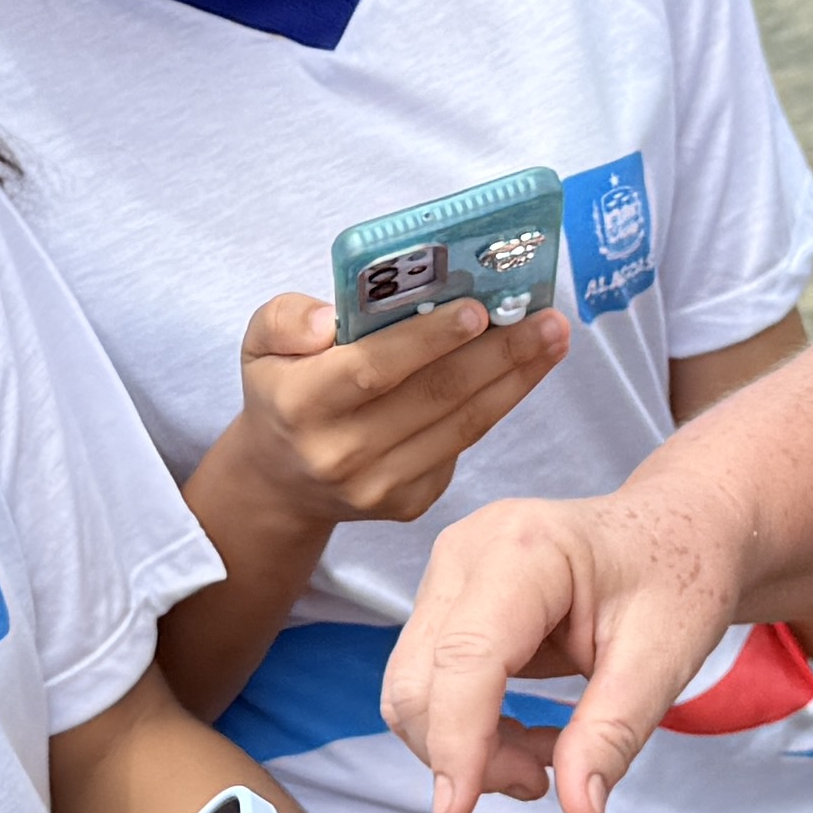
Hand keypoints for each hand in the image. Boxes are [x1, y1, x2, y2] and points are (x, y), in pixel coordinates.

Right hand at [207, 291, 569, 532]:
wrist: (283, 478)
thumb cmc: (284, 391)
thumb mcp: (260, 343)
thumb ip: (286, 319)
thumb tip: (331, 319)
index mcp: (301, 404)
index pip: (374, 369)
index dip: (428, 339)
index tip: (477, 309)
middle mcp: (340, 453)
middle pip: (435, 396)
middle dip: (499, 353)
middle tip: (546, 318)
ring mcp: (378, 485)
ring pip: (462, 424)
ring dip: (515, 378)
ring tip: (552, 338)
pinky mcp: (408, 503)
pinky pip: (462, 446)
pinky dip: (497, 405)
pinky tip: (523, 372)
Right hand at [379, 482, 744, 812]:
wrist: (681, 527)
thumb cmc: (680, 574)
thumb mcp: (665, 658)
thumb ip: (613, 735)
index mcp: (525, 549)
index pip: (466, 658)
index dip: (455, 740)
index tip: (457, 811)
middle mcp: (469, 551)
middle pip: (421, 679)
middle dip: (465, 755)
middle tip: (543, 782)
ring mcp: (450, 572)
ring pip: (414, 689)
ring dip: (465, 747)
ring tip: (547, 757)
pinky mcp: (448, 600)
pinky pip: (431, 683)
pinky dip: (467, 728)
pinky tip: (527, 733)